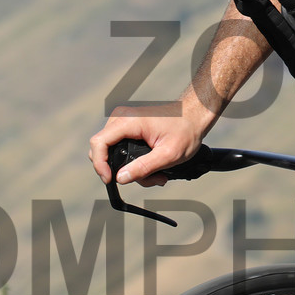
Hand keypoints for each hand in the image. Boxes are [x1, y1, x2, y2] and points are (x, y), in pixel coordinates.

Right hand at [88, 102, 203, 186]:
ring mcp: (125, 122)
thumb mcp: (168, 154)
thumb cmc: (186, 130)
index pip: (99, 142)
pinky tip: (153, 169)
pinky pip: (122, 148)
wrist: (196, 115)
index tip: (110, 179)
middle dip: (120, 170)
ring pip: (114, 152)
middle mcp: (123, 118)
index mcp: (130, 121)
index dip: (99, 164)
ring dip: (132, 169)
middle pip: (104, 149)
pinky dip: (135, 162)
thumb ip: (144, 167)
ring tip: (156, 176)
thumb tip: (120, 178)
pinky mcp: (130, 128)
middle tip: (145, 179)